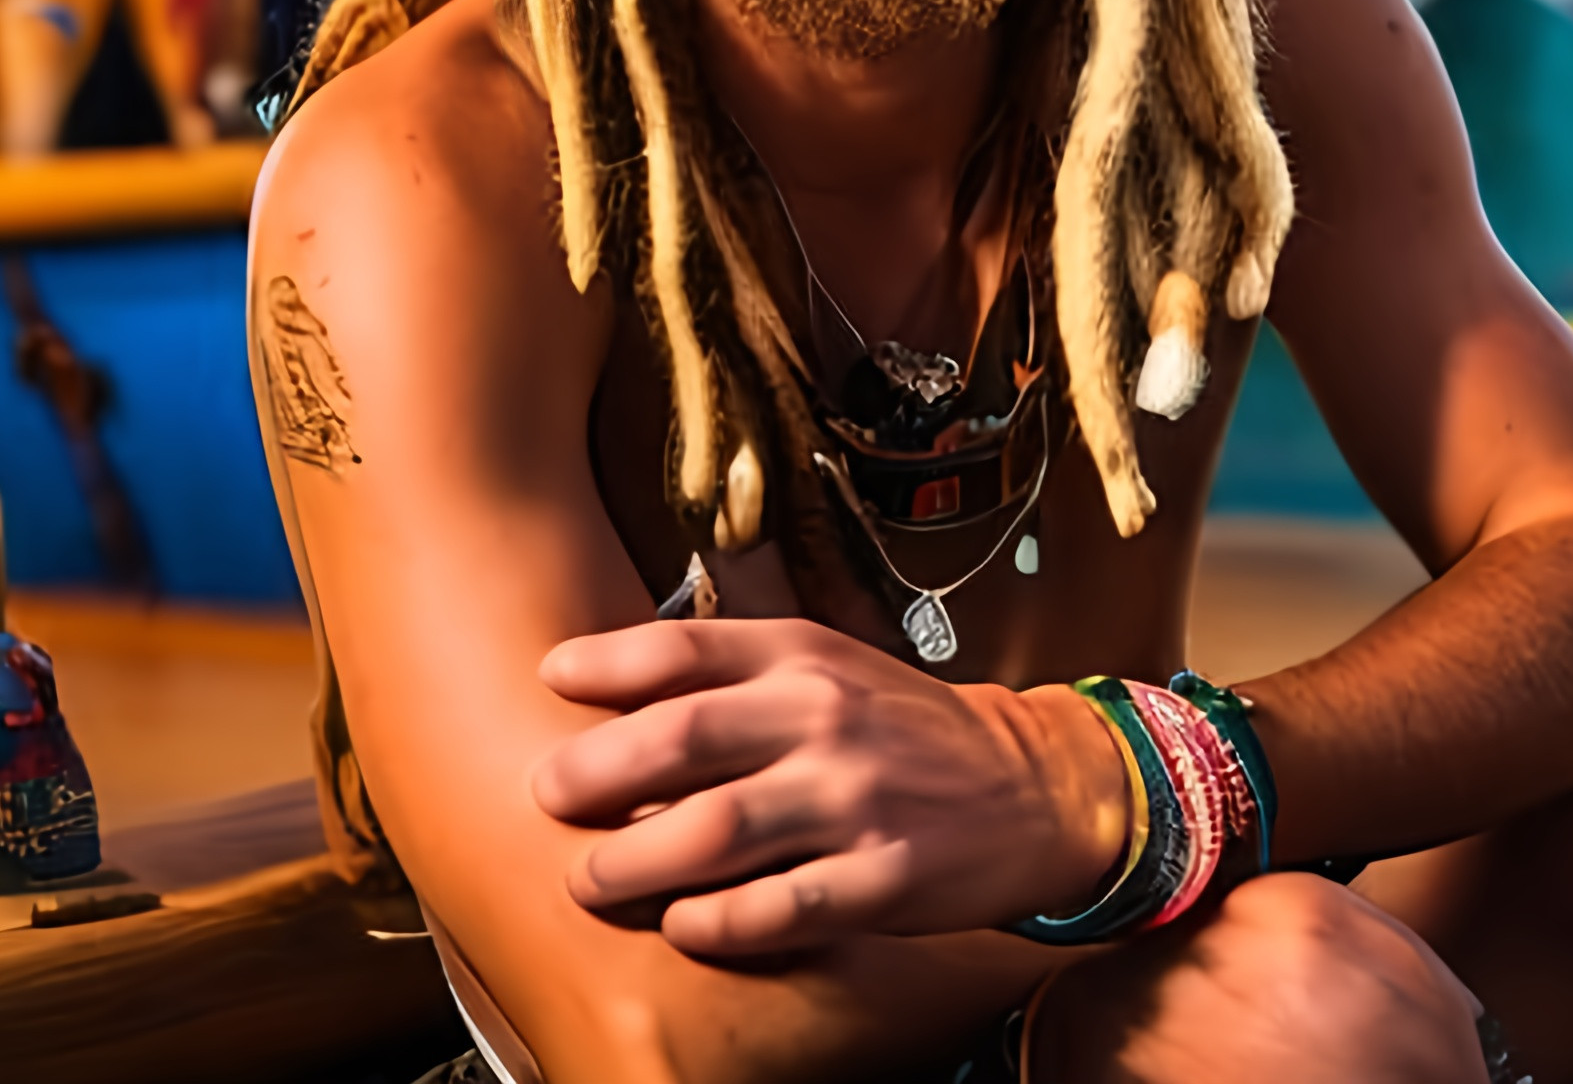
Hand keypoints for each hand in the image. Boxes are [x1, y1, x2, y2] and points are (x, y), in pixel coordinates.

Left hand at [534, 618, 1128, 957]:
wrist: (1027, 782)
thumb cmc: (902, 725)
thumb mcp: (830, 665)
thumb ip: (737, 673)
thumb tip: (614, 692)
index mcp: (806, 655)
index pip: (687, 647)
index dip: (607, 660)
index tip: (550, 678)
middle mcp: (824, 717)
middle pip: (685, 737)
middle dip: (597, 770)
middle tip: (545, 793)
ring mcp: (854, 799)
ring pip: (717, 831)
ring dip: (635, 860)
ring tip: (585, 878)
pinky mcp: (880, 878)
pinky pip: (778, 909)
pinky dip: (716, 923)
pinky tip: (682, 926)